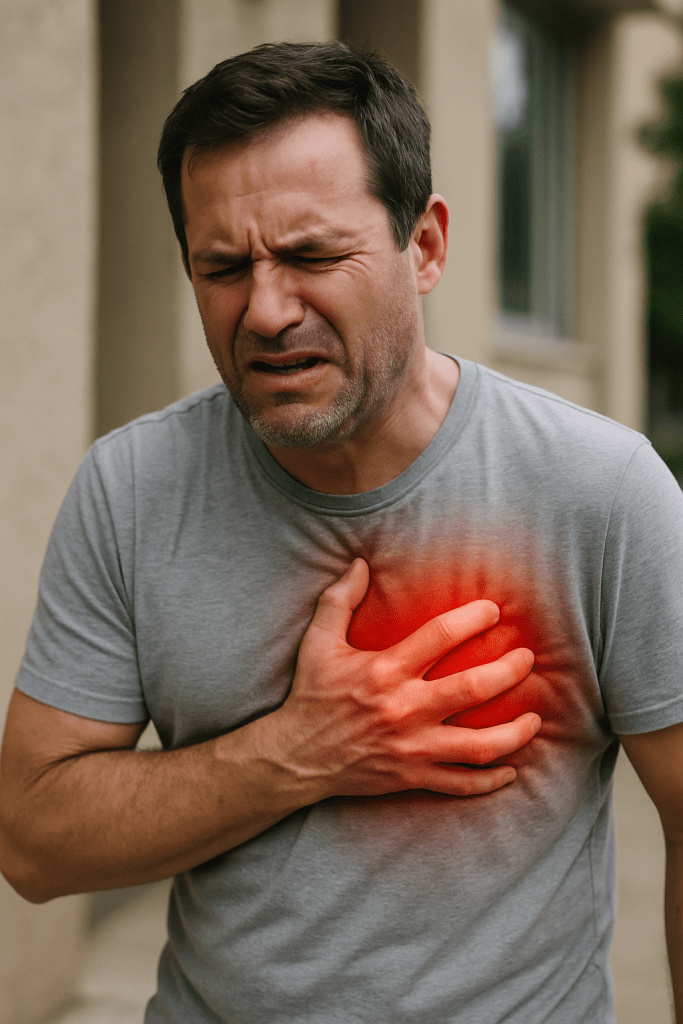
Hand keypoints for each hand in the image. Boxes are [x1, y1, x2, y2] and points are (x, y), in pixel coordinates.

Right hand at [270, 559, 540, 798]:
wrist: (295, 757)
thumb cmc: (311, 695)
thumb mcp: (317, 642)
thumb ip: (339, 599)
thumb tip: (360, 563)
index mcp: (385, 671)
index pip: (441, 636)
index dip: (473, 619)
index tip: (493, 610)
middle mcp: (404, 709)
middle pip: (473, 688)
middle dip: (509, 671)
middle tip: (526, 659)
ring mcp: (412, 748)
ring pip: (479, 746)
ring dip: (515, 732)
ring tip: (534, 718)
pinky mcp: (412, 778)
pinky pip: (462, 784)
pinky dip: (490, 780)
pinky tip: (511, 768)